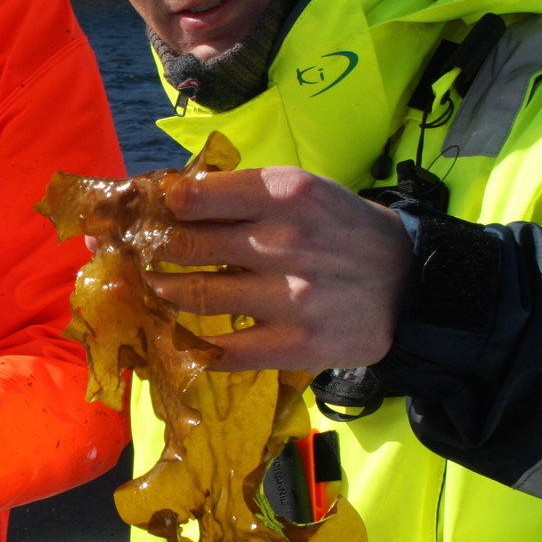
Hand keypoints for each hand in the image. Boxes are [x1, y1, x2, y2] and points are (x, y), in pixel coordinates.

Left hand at [146, 166, 411, 372]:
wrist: (407, 283)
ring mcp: (291, 297)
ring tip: (153, 286)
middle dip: (149, 249)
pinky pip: (224, 351)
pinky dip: (191, 345)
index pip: (194, 197)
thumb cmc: (341, 230)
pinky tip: (178, 336)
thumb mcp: (302, 190)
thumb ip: (241, 193)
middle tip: (133, 251)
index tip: (142, 212)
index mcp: (286, 193)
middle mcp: (287, 242)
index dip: (156, 206)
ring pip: (197, 296)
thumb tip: (168, 199)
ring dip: (162, 292)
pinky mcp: (296, 345)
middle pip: (186, 245)